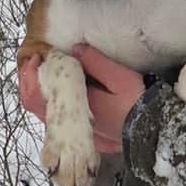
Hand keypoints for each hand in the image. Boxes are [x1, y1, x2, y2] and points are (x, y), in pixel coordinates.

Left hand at [18, 47, 144, 154]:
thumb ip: (95, 62)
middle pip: (39, 106)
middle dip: (35, 84)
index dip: (32, 74)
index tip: (36, 58)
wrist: (154, 131)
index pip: (40, 93)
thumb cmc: (137, 103)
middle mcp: (72, 125)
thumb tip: (74, 49)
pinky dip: (57, 106)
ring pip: (49, 114)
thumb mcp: (118, 76)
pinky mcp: (90, 136)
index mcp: (75, 108)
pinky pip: (62, 122)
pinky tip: (63, 95)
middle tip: (39, 64)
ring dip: (45, 95)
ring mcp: (80, 132)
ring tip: (49, 75)